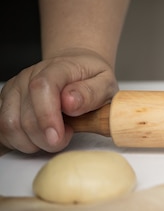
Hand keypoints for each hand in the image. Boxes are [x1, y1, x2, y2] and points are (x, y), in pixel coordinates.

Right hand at [0, 49, 117, 152]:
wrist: (76, 69)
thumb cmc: (91, 78)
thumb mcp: (106, 83)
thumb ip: (92, 92)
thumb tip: (70, 102)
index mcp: (57, 68)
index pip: (42, 88)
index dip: (47, 116)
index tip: (58, 136)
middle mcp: (29, 77)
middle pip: (24, 115)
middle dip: (45, 138)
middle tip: (65, 137)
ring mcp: (14, 90)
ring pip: (9, 125)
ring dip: (31, 142)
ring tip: (53, 137)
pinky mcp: (6, 103)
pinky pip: (2, 129)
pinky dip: (19, 141)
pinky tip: (38, 138)